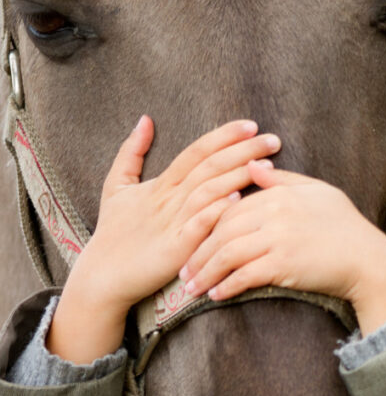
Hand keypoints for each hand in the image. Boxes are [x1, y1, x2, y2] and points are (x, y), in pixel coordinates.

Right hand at [47, 116, 280, 362]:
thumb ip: (131, 152)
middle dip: (243, 151)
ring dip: (238, 176)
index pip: (196, 152)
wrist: (102, 276)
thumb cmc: (112, 232)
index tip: (251, 125)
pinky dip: (216, 210)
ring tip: (267, 166)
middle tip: (273, 139)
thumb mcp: (116, 186)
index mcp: (161, 184)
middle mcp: (168, 199)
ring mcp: (172, 223)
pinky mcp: (174, 249)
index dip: (223, 136)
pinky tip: (237, 198)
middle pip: (209, 167)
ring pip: (207, 191)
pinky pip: (198, 226)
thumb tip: (145, 119)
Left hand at [179, 162, 385, 334]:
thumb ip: (282, 180)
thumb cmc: (345, 226)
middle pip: (222, 231)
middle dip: (198, 253)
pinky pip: (245, 275)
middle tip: (183, 272)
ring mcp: (278, 239)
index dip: (207, 226)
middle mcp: (275, 212)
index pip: (229, 207)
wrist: (368, 260)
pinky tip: (216, 295)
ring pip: (227, 253)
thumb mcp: (317, 192)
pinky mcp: (284, 265)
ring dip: (206, 273)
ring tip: (192, 289)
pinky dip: (227, 286)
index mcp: (279, 193)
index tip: (192, 242)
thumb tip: (252, 165)